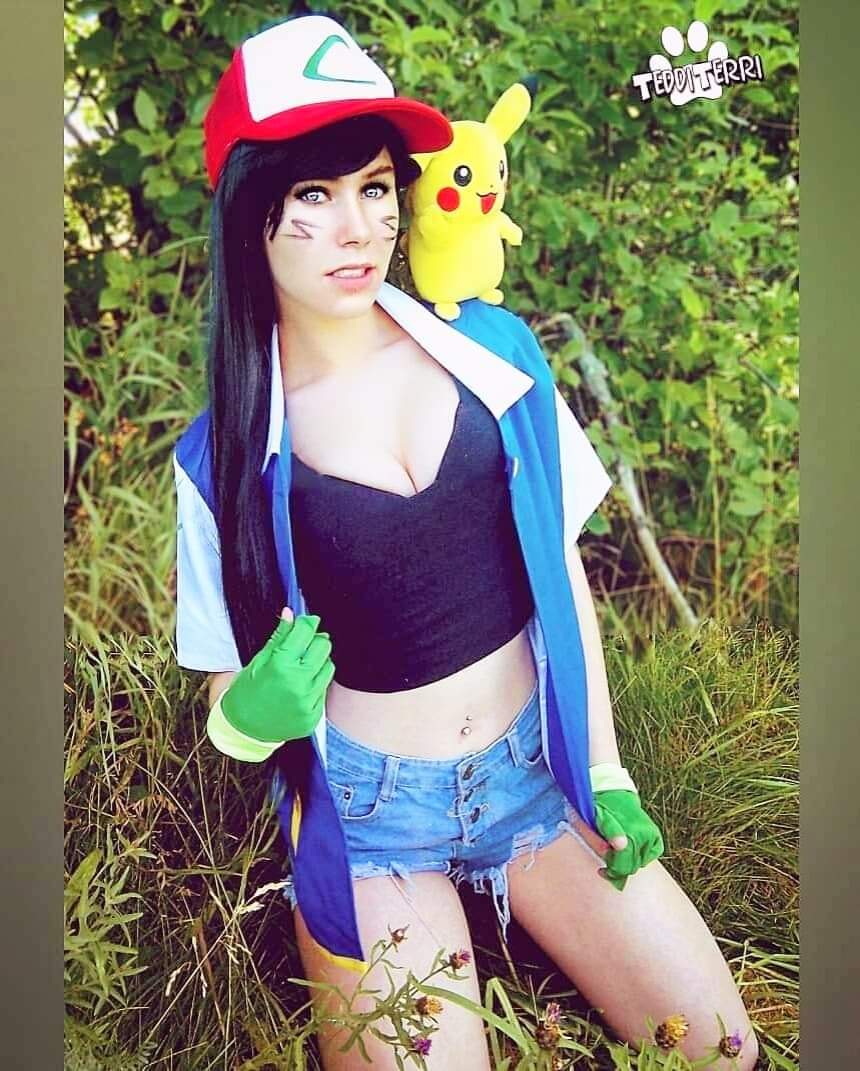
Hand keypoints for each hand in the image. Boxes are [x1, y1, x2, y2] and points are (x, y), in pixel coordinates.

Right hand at [220, 607, 334, 742]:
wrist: (242, 730)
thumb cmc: (246, 693)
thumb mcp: (258, 661)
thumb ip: (279, 637)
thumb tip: (290, 614)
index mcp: (280, 666)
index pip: (306, 631)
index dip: (307, 623)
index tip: (306, 622)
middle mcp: (298, 683)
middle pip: (323, 646)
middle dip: (314, 641)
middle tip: (303, 645)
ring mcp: (307, 701)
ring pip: (328, 666)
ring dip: (318, 662)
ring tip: (300, 668)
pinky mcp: (313, 715)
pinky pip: (324, 689)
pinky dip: (315, 684)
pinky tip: (300, 686)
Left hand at [593, 789, 663, 890]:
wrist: (614, 795)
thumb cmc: (603, 808)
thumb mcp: (600, 818)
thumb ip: (610, 832)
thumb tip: (621, 846)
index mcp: (630, 831)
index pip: (623, 865)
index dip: (611, 871)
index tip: (602, 871)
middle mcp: (644, 834)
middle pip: (632, 866)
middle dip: (618, 868)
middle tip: (607, 865)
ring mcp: (651, 835)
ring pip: (641, 863)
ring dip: (628, 863)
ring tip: (617, 854)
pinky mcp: (656, 837)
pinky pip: (651, 855)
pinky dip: (641, 857)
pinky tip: (631, 851)